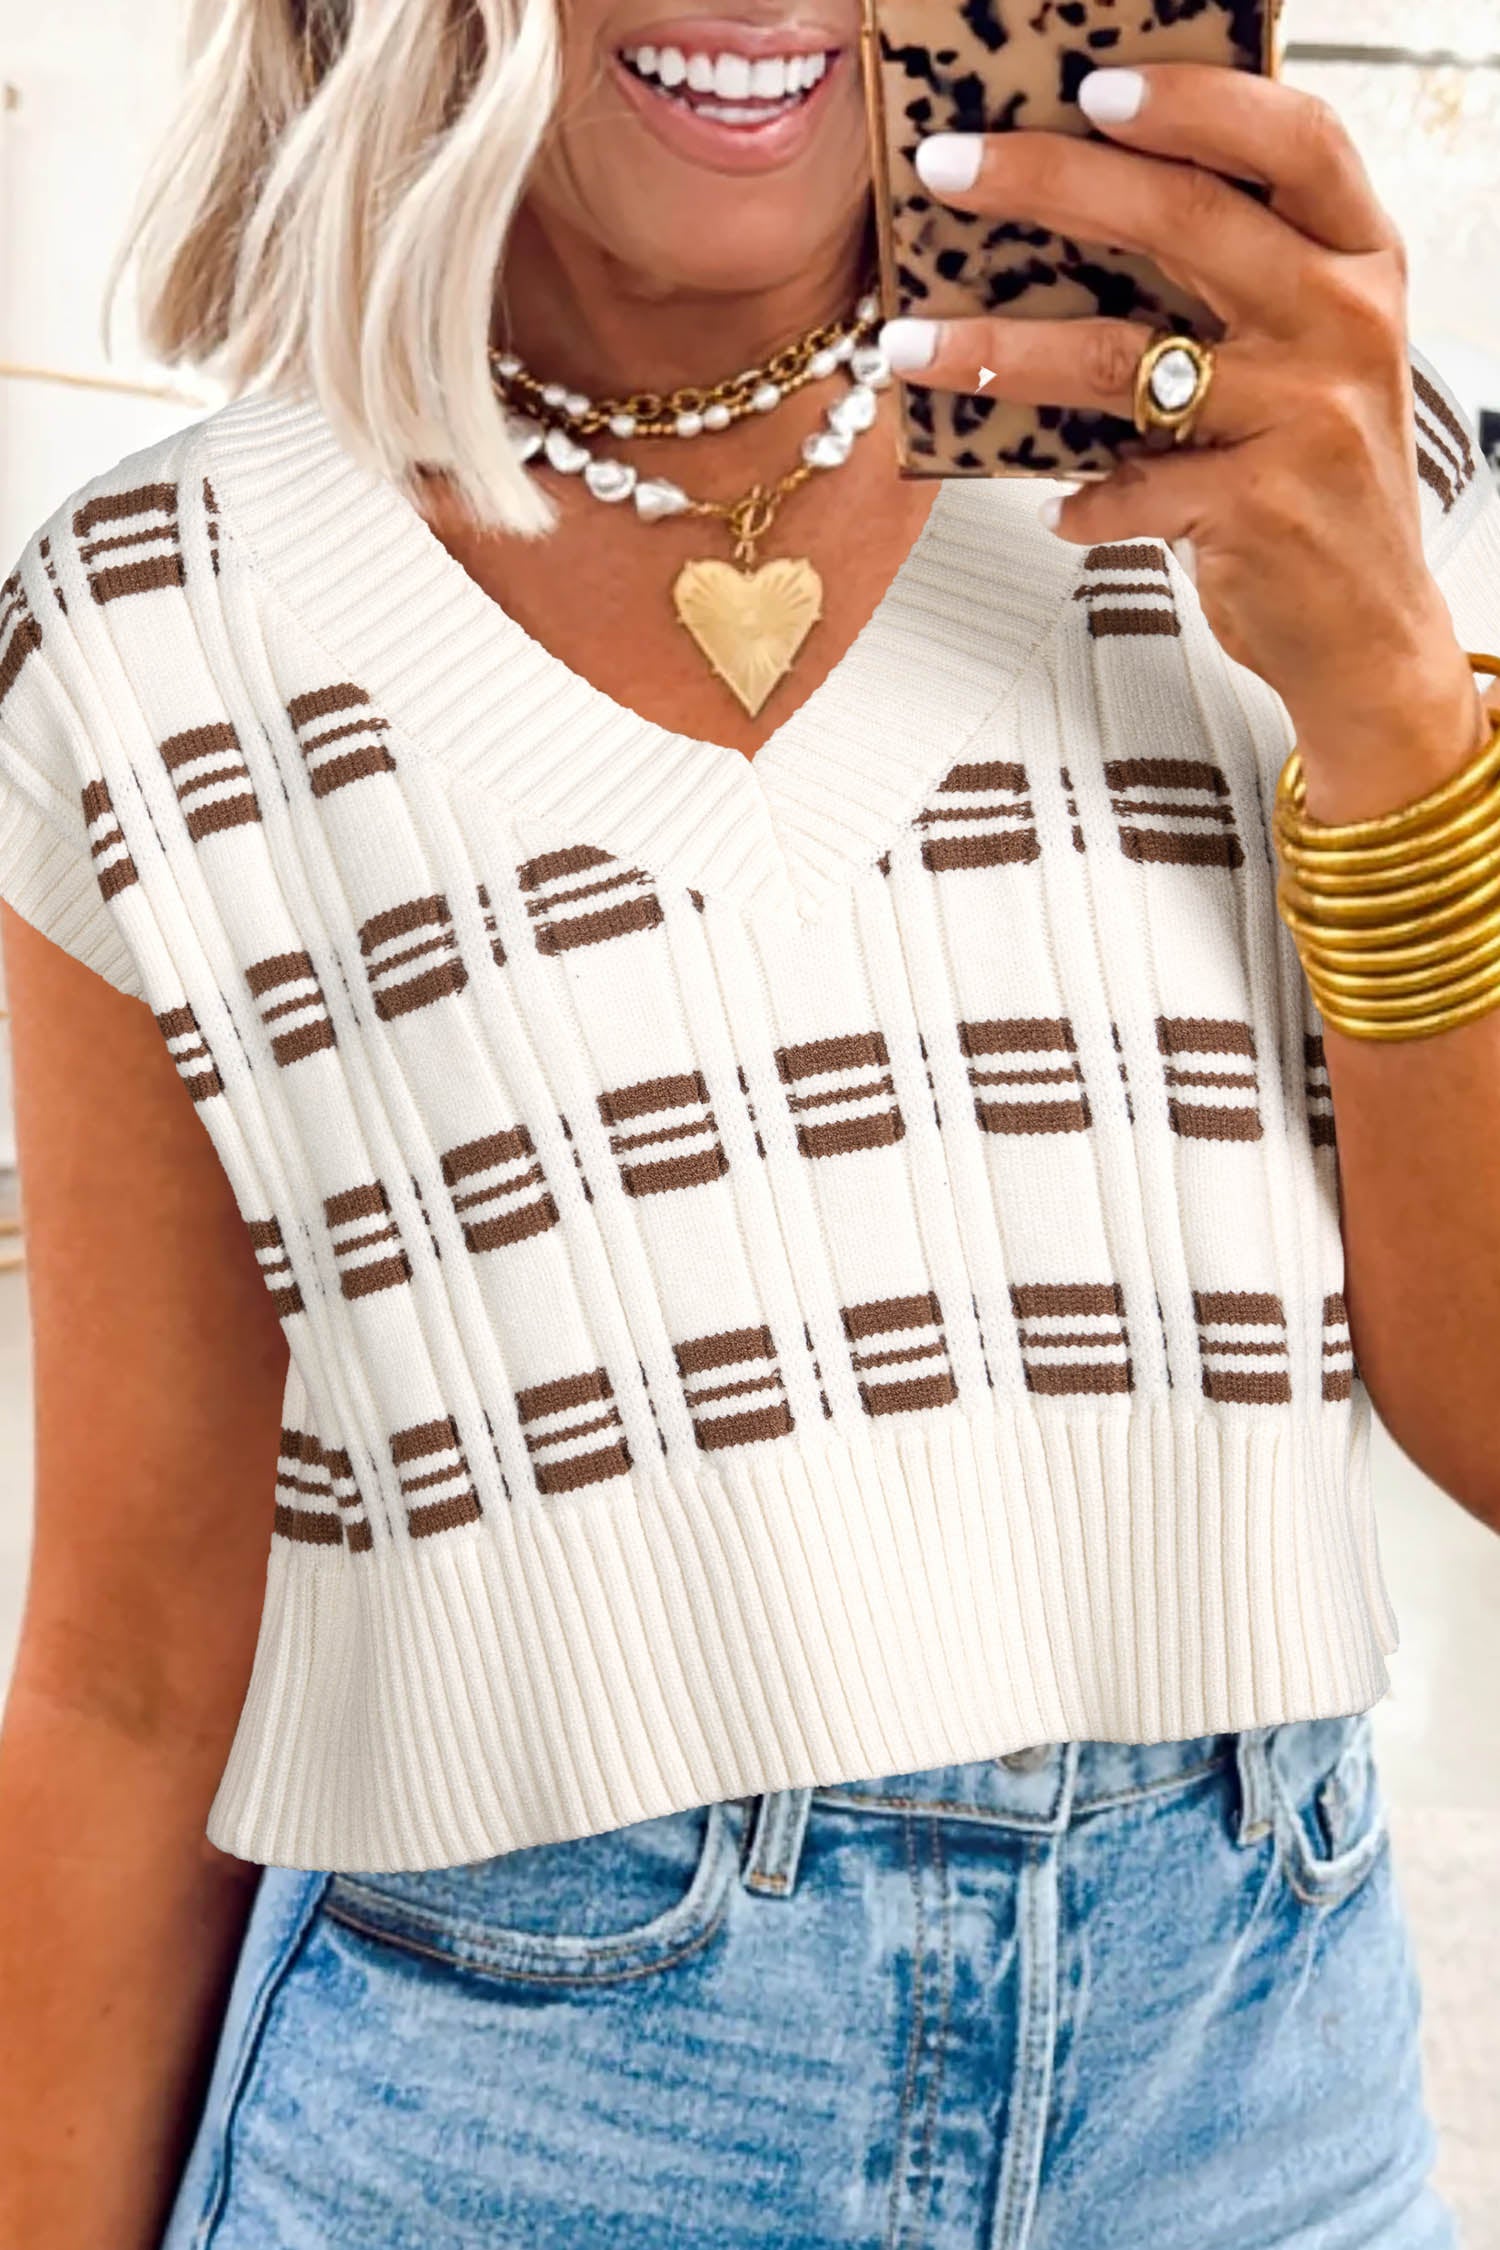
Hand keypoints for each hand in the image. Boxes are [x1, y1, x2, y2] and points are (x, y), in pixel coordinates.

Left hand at [879, 63, 1484, 819]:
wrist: (1370, 631)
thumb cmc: (1318, 481)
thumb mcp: (1312, 357)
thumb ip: (1239, 286)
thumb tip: (1083, 217)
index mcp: (1362, 262)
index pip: (1292, 142)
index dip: (1193, 103)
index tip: (1091, 86)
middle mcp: (1344, 321)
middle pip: (1183, 220)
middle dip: (1047, 182)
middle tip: (950, 168)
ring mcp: (1303, 413)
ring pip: (1118, 356)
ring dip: (997, 350)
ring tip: (912, 345)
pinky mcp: (1256, 504)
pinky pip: (1126, 485)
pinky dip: (1080, 500)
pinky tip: (1061, 508)